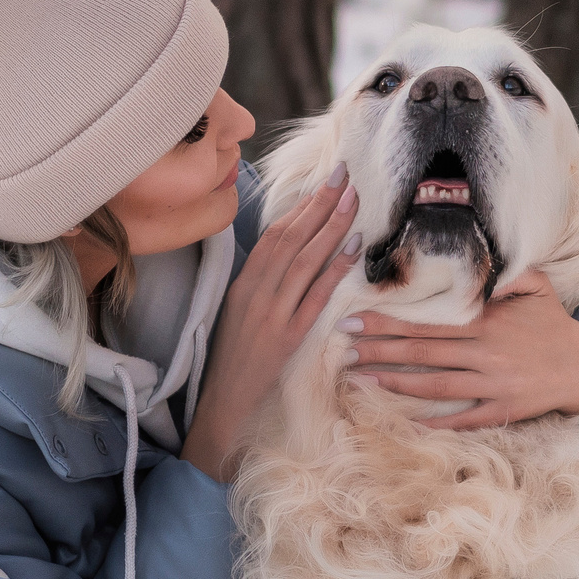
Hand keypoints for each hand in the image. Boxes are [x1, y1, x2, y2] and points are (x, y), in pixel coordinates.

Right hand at [180, 169, 359, 481]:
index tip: (324, 182)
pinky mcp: (288, 337)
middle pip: (291, 238)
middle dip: (320, 204)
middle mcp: (255, 292)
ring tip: (354, 198)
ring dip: (331, 225)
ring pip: (305, 259)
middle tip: (345, 175)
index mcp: (242, 283)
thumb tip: (289, 249)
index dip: (301, 205)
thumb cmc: (234, 358)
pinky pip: (316, 295)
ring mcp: (272, 313)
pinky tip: (355, 244)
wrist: (223, 403)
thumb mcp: (240, 311)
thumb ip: (262, 281)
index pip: (274, 234)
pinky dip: (335, 268)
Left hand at [341, 273, 578, 429]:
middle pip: (422, 351)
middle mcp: (486, 351)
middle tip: (343, 347)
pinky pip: (464, 418)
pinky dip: (436, 423)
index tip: (355, 317)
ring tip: (360, 377)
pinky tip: (406, 424)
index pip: (428, 320)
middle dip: (379, 348)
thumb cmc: (553, 323)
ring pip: (435, 384)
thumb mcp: (535, 286)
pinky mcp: (503, 409)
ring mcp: (494, 383)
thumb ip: (505, 271)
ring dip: (395, 381)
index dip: (389, 320)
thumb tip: (477, 257)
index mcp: (487, 320)